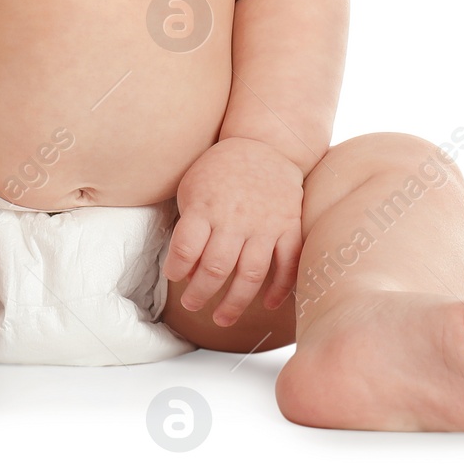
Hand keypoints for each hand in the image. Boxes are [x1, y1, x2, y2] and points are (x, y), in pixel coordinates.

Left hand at [164, 137, 303, 326]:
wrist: (264, 145)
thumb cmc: (220, 169)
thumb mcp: (193, 188)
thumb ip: (189, 226)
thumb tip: (186, 269)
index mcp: (206, 206)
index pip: (185, 247)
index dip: (176, 268)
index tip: (174, 276)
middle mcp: (236, 218)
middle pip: (216, 268)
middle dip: (200, 294)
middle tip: (193, 305)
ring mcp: (266, 225)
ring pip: (250, 275)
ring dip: (234, 303)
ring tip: (221, 318)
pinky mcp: (290, 227)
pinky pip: (287, 265)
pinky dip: (279, 290)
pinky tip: (266, 304)